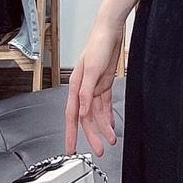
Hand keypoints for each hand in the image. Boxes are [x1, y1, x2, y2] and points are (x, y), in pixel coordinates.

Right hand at [64, 19, 122, 156]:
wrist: (111, 32)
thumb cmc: (98, 45)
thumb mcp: (93, 70)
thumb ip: (86, 92)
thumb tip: (82, 111)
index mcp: (76, 87)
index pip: (73, 116)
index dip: (71, 133)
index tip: (71, 149)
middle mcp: (83, 90)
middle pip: (86, 119)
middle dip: (91, 136)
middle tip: (98, 150)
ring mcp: (94, 88)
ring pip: (96, 114)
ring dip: (103, 128)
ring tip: (110, 141)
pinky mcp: (104, 84)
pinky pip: (104, 106)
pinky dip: (107, 116)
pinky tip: (110, 126)